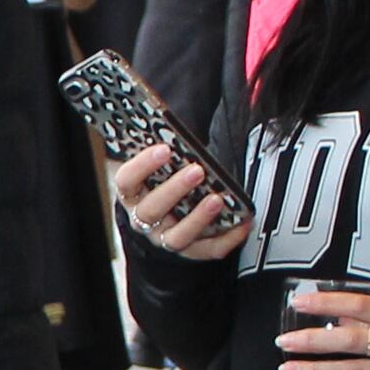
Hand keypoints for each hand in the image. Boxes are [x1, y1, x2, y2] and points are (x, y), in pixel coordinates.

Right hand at [112, 140, 246, 263]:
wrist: (160, 220)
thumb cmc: (157, 181)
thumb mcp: (151, 163)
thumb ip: (155, 146)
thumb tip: (164, 118)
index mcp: (130, 193)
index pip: (127, 181)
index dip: (142, 165)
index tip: (164, 148)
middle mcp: (143, 219)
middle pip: (152, 209)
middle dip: (174, 189)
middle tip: (197, 170)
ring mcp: (165, 238)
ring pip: (177, 236)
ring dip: (198, 218)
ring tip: (218, 198)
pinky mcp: (190, 252)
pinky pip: (208, 250)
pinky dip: (227, 238)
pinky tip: (243, 221)